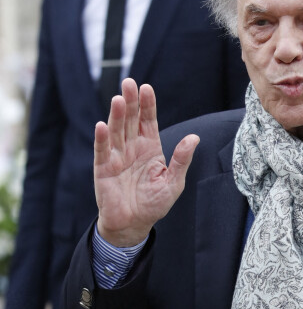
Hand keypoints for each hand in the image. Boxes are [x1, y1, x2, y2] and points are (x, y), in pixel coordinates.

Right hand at [95, 79, 198, 246]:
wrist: (134, 225)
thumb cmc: (154, 203)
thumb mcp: (173, 181)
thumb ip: (181, 159)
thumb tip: (194, 138)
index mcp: (150, 147)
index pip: (148, 120)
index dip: (147, 104)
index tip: (147, 88)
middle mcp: (132, 147)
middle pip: (130, 120)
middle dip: (130, 101)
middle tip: (129, 83)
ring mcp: (117, 157)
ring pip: (116, 131)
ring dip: (116, 115)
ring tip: (118, 98)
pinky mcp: (103, 169)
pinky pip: (102, 151)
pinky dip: (102, 138)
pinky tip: (102, 125)